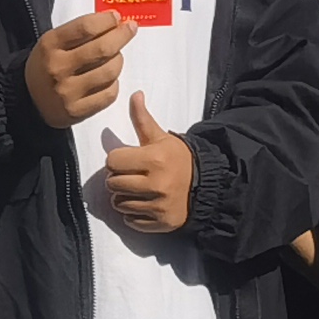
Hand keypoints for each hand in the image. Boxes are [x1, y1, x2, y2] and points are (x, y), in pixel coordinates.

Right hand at [26, 9, 128, 128]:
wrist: (29, 99)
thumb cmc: (48, 64)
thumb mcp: (54, 41)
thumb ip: (81, 31)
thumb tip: (114, 20)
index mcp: (50, 45)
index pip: (86, 27)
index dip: (107, 20)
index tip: (116, 17)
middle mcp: (58, 68)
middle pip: (102, 49)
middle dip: (122, 36)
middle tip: (130, 29)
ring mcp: (67, 92)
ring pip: (110, 71)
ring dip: (118, 60)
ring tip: (114, 57)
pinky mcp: (77, 111)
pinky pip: (109, 93)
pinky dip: (114, 83)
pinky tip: (107, 79)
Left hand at [98, 92, 194, 235]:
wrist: (206, 184)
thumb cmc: (178, 158)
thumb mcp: (161, 137)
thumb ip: (142, 119)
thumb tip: (135, 94)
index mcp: (154, 160)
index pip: (112, 162)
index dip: (117, 159)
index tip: (127, 159)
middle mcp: (156, 184)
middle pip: (113, 184)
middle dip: (118, 178)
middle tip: (131, 175)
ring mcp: (159, 206)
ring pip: (119, 204)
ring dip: (124, 197)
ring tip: (137, 190)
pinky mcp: (161, 223)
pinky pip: (131, 222)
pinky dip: (134, 215)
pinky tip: (145, 204)